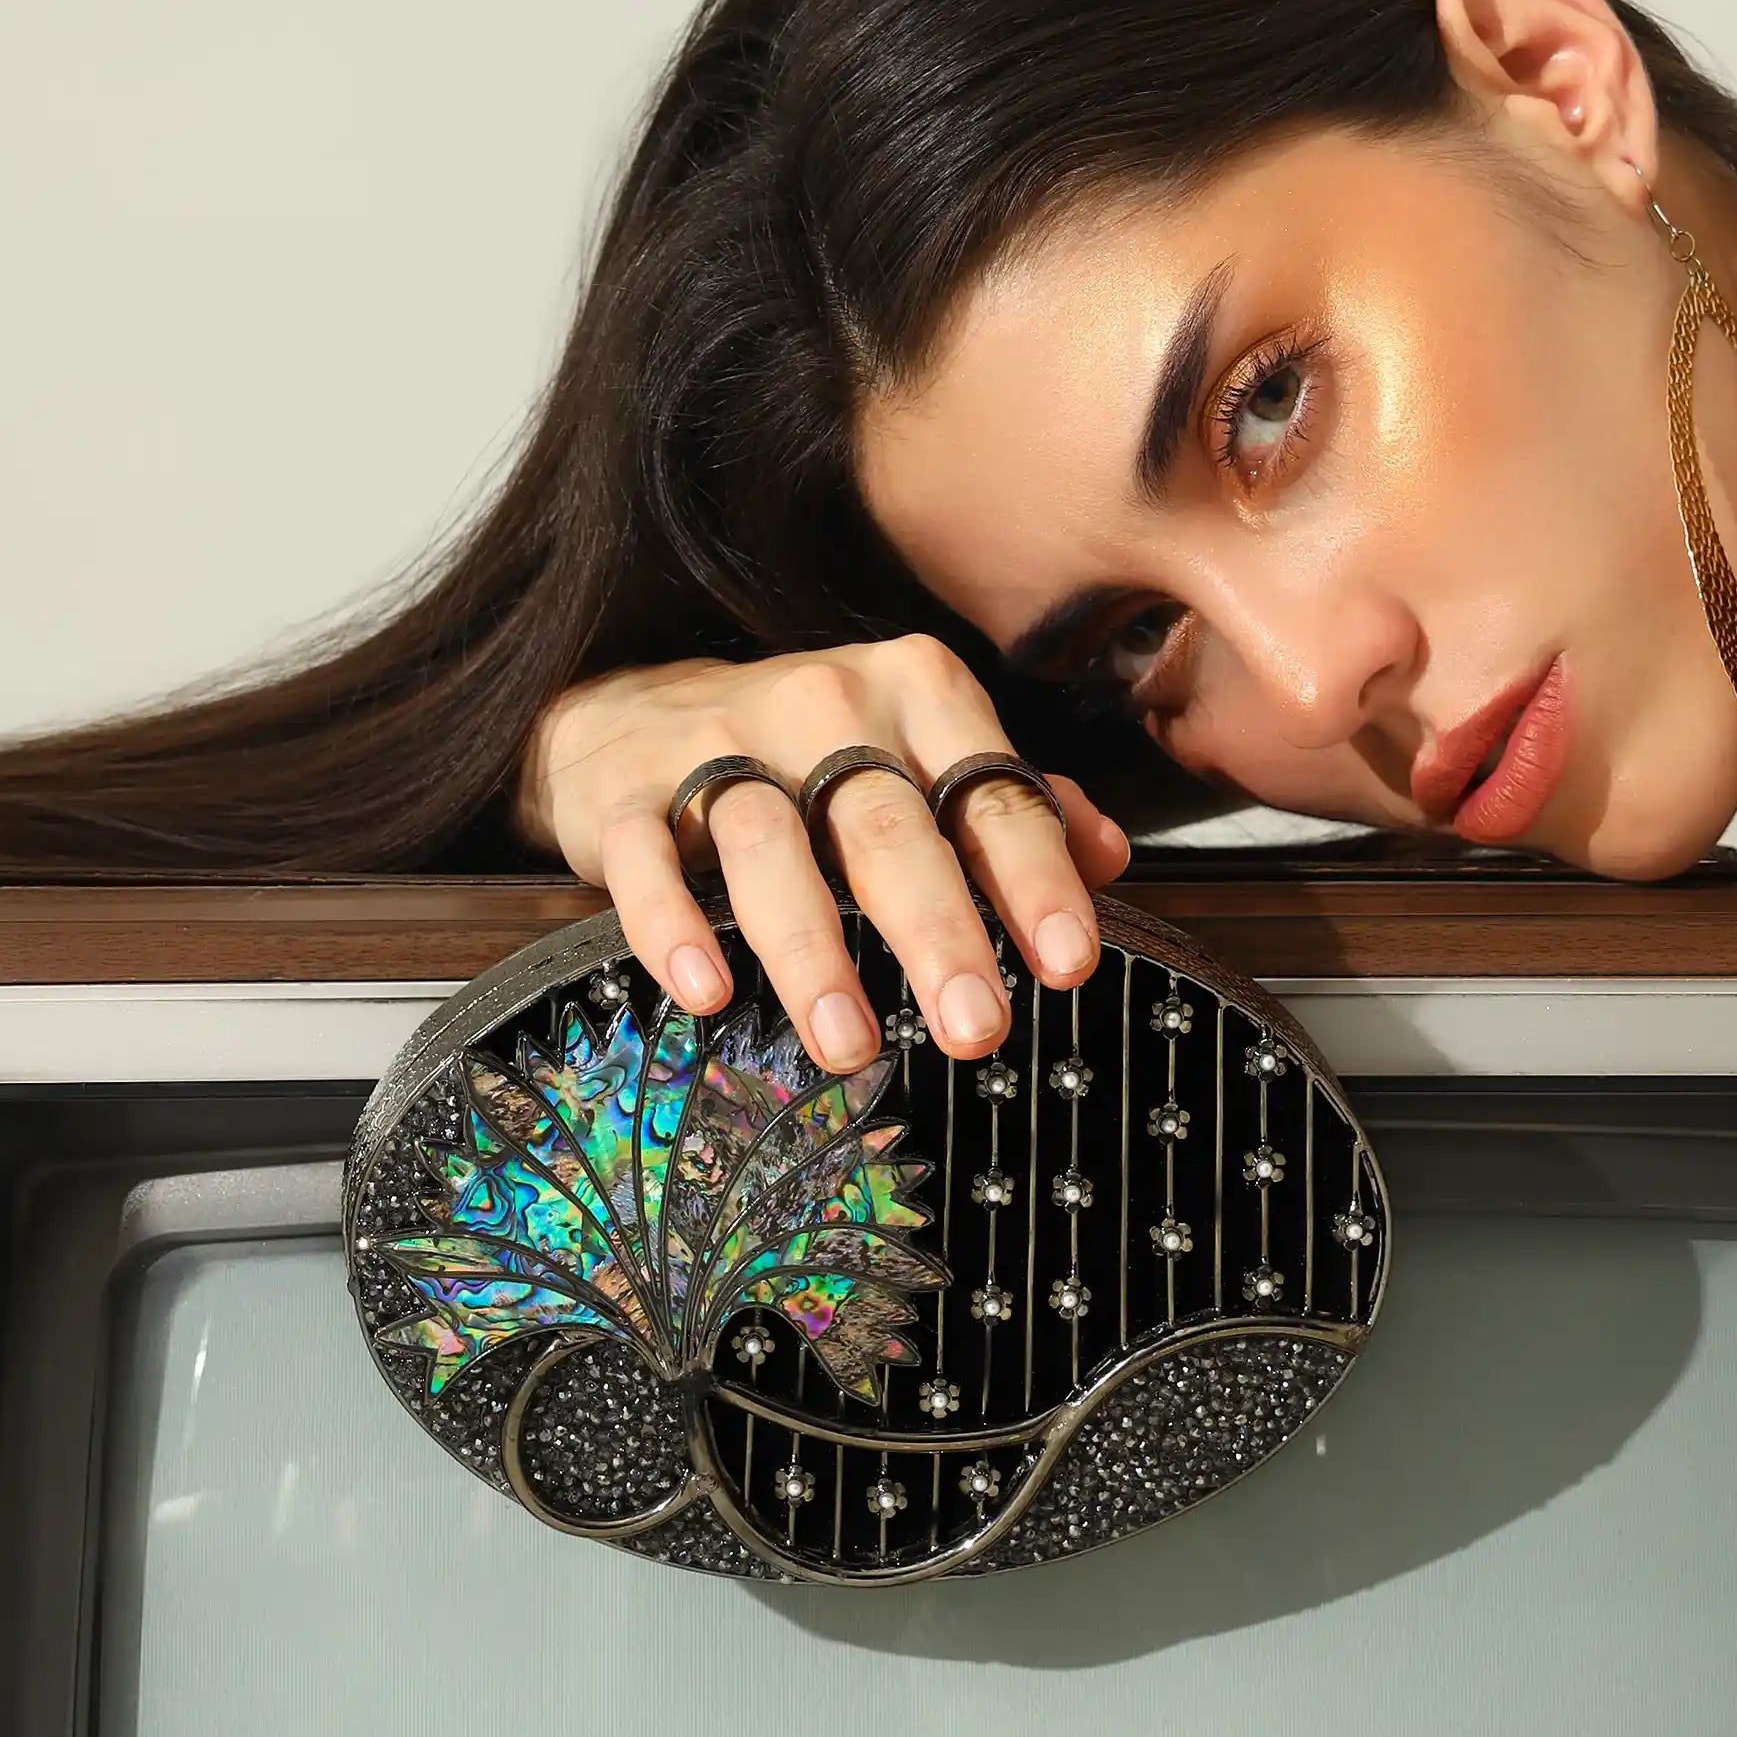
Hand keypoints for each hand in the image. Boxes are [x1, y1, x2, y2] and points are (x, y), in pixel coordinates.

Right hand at [512, 635, 1131, 1074]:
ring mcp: (716, 741)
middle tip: (975, 1025)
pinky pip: (649, 860)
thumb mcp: (920, 749)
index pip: (989, 791)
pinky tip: (708, 991)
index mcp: (914, 690)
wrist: (630, 705)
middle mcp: (822, 703)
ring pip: (770, 847)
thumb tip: (1110, 856)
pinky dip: (675, 926)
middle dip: (938, 932)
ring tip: (850, 1045)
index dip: (1034, 880)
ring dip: (812, 953)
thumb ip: (1011, 799)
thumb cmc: (804, 747)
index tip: (1070, 963)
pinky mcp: (626, 791)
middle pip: (888, 827)